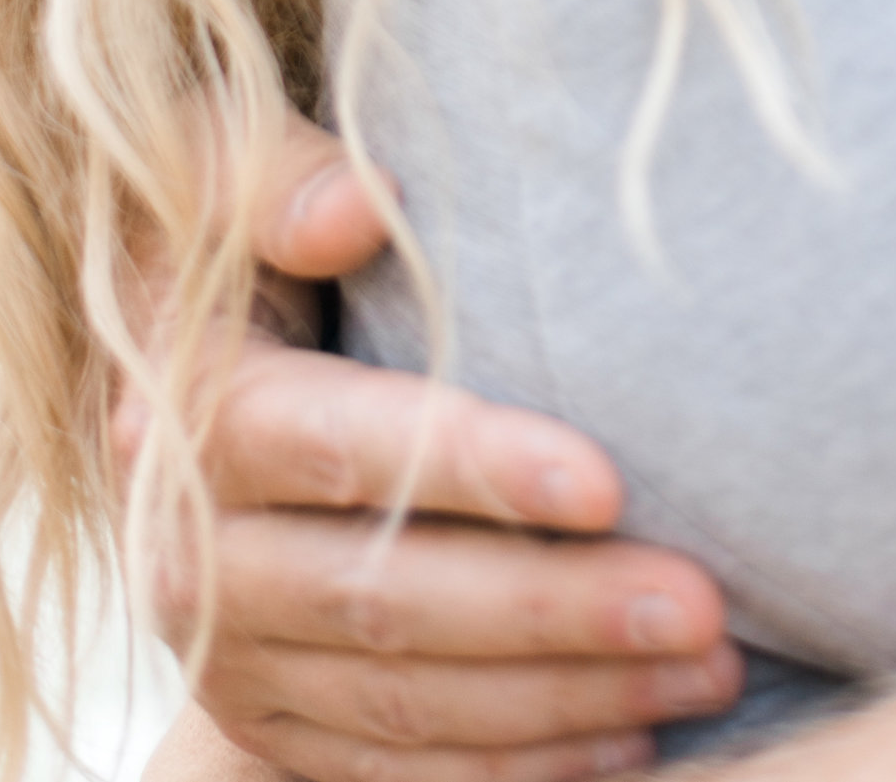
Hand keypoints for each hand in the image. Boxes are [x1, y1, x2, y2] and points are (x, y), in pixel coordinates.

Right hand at [135, 111, 739, 781]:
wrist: (182, 367)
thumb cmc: (246, 236)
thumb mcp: (225, 174)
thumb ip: (279, 179)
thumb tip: (356, 211)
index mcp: (193, 419)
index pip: (345, 452)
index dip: (475, 469)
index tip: (609, 480)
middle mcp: (196, 563)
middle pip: (392, 603)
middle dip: (559, 612)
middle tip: (706, 607)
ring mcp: (235, 661)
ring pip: (411, 705)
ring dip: (568, 699)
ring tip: (714, 669)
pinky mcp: (274, 726)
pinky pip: (399, 772)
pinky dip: (518, 768)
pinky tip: (632, 743)